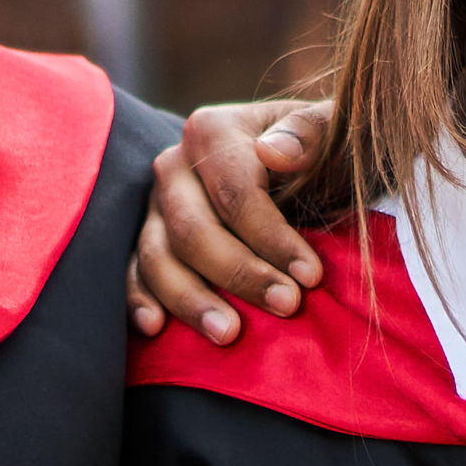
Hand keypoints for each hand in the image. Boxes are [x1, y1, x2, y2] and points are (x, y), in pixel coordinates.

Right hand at [129, 96, 333, 341]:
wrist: (301, 166)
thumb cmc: (319, 150)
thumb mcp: (330, 131)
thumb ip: (311, 133)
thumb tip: (274, 152)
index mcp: (211, 132)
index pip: (235, 193)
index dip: (272, 238)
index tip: (310, 275)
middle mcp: (173, 166)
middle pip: (193, 229)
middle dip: (240, 273)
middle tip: (286, 306)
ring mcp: (156, 206)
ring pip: (158, 256)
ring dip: (191, 300)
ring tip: (228, 334)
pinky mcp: (150, 239)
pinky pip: (135, 272)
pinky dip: (140, 300)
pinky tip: (156, 329)